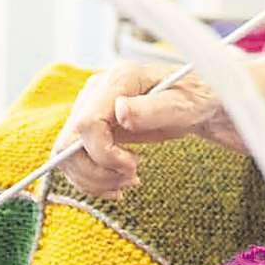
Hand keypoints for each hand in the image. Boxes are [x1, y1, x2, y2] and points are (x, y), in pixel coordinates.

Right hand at [55, 62, 242, 197]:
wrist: (197, 103)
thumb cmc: (196, 99)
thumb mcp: (184, 105)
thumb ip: (153, 108)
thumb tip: (120, 111)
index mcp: (119, 79)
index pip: (87, 123)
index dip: (103, 153)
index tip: (133, 167)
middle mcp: (97, 91)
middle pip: (69, 142)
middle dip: (96, 171)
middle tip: (132, 179)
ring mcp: (91, 108)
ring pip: (66, 155)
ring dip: (94, 179)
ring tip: (129, 182)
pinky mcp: (93, 127)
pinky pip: (75, 159)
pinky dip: (92, 179)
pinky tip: (117, 185)